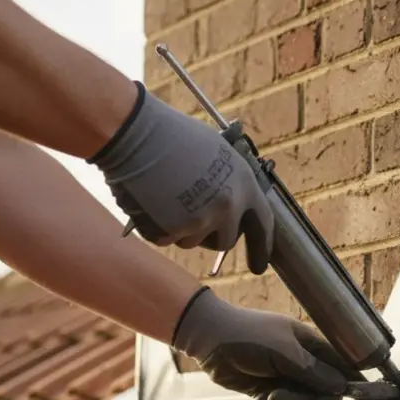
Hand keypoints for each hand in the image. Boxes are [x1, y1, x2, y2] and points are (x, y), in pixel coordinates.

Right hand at [89, 82, 274, 273]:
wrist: (136, 134)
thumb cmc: (172, 135)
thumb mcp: (217, 152)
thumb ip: (230, 182)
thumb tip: (234, 204)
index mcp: (243, 184)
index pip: (263, 225)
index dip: (261, 247)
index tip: (259, 265)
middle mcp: (226, 207)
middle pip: (225, 241)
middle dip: (211, 234)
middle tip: (192, 215)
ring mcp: (199, 221)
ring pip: (192, 242)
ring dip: (181, 228)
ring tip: (166, 196)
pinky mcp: (171, 231)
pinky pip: (166, 239)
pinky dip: (157, 226)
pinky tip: (151, 200)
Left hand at [171, 288, 360, 399]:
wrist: (208, 339)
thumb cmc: (248, 336)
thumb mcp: (283, 351)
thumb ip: (313, 370)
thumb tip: (342, 386)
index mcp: (312, 346)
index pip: (344, 368)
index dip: (359, 387)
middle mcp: (303, 364)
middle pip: (325, 393)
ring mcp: (285, 379)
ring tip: (270, 397)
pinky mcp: (267, 392)